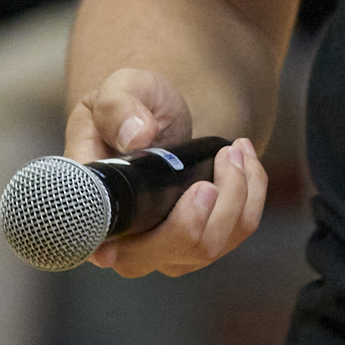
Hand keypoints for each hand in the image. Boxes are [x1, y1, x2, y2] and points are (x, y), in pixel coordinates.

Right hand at [67, 68, 273, 277]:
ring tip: (234, 149)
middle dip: (202, 211)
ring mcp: (163, 248)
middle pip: (166, 254)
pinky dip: (252, 192)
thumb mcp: (119, 90)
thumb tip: (136, 137)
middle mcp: (124, 240)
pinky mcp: (198, 242)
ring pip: (207, 246)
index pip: (101, 245)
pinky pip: (236, 231)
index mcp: (92, 207)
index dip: (129, 246)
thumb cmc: (128, 106)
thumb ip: (118, 108)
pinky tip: (244, 159)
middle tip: (223, 159)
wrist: (155, 114)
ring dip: (236, 193)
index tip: (182, 202)